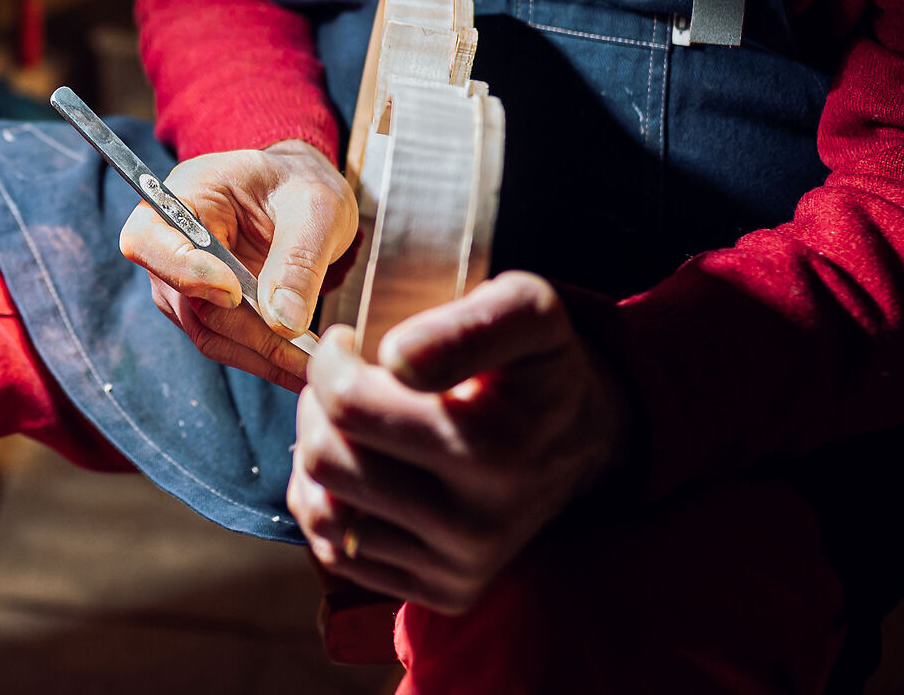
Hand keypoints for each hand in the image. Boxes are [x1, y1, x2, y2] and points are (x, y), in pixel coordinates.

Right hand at [118, 140, 356, 389]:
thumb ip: (297, 258)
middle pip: (188, 300)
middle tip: (305, 353)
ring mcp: (182, 284)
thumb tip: (284, 322)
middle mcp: (169, 245)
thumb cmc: (299, 186)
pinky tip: (300, 363)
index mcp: (181, 198)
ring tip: (311, 367)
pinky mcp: (205, 311)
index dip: (185, 272)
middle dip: (250, 331)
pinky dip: (263, 358)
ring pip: (208, 332)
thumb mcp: (313, 207)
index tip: (234, 292)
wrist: (302, 199)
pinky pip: (227, 344)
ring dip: (260, 355)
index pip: (149, 240)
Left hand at [287, 272, 635, 610]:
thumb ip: (466, 323)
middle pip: (326, 458)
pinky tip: (357, 468)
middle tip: (344, 378)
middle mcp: (478, 518)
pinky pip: (340, 554)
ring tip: (348, 424)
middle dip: (317, 406)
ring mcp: (461, 563)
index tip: (352, 341)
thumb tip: (395, 358)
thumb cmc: (540, 364)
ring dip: (317, 456)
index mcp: (491, 444)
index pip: (348, 404)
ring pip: (324, 512)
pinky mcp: (447, 592)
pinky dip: (330, 506)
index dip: (331, 359)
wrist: (587, 440)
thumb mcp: (527, 310)